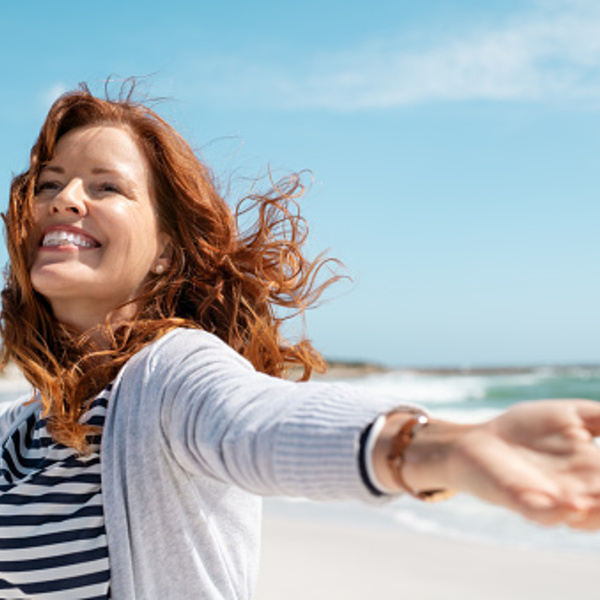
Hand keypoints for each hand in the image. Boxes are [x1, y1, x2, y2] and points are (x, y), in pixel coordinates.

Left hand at [403, 400, 599, 528]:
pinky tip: (570, 505)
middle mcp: (581, 490)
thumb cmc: (526, 430)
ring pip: (586, 516)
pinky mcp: (521, 501)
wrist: (478, 441)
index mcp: (596, 470)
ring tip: (589, 502)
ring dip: (597, 513)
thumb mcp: (572, 415)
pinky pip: (543, 515)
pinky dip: (557, 514)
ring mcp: (552, 499)